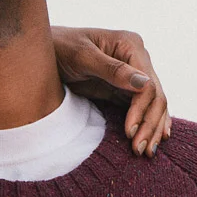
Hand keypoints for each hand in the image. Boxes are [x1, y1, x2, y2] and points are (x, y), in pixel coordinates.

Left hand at [49, 26, 171, 156]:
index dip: (142, 110)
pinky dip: (149, 123)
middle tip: (140, 150)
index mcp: (130, 45)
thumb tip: (145, 84)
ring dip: (152, 128)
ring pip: (153, 104)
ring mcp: (132, 75)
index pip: (148, 83)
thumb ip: (112, 70)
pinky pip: (142, 108)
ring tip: (147, 152)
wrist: (40, 52)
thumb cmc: (58, 47)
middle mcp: (137, 58)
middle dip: (150, 124)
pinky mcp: (123, 89)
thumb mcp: (82, 56)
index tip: (130, 132)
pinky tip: (156, 138)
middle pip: (155, 96)